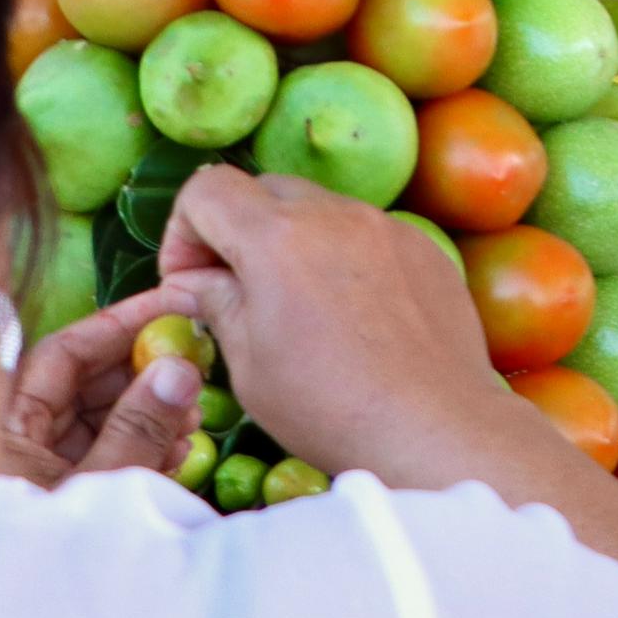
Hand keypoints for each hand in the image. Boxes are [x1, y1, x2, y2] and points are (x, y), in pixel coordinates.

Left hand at [3, 285, 215, 486]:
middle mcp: (11, 438)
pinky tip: (175, 451)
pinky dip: (135, 447)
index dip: (122, 324)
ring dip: (147, 412)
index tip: (175, 307)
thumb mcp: (98, 489)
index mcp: (2, 426)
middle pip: (81, 382)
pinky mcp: (51, 495)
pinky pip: (95, 454)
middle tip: (195, 370)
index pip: (63, 352)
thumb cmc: (47, 564)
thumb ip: (137, 429)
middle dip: (142, 374)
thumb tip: (178, 368)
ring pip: (94, 418)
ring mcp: (31, 468)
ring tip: (192, 419)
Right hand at [154, 165, 527, 486]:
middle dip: (236, 231)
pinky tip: (353, 315)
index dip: (183, 232)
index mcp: (276, 238)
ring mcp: (387, 227)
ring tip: (298, 305)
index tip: (189, 281)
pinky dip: (344, 257)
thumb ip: (215, 303)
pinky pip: (367, 234)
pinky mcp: (424, 249)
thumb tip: (189, 281)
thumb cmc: (327, 407)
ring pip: (320, 209)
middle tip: (235, 291)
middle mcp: (334, 215)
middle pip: (263, 191)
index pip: (207, 189)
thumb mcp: (249, 363)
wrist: (434, 427)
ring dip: (293, 242)